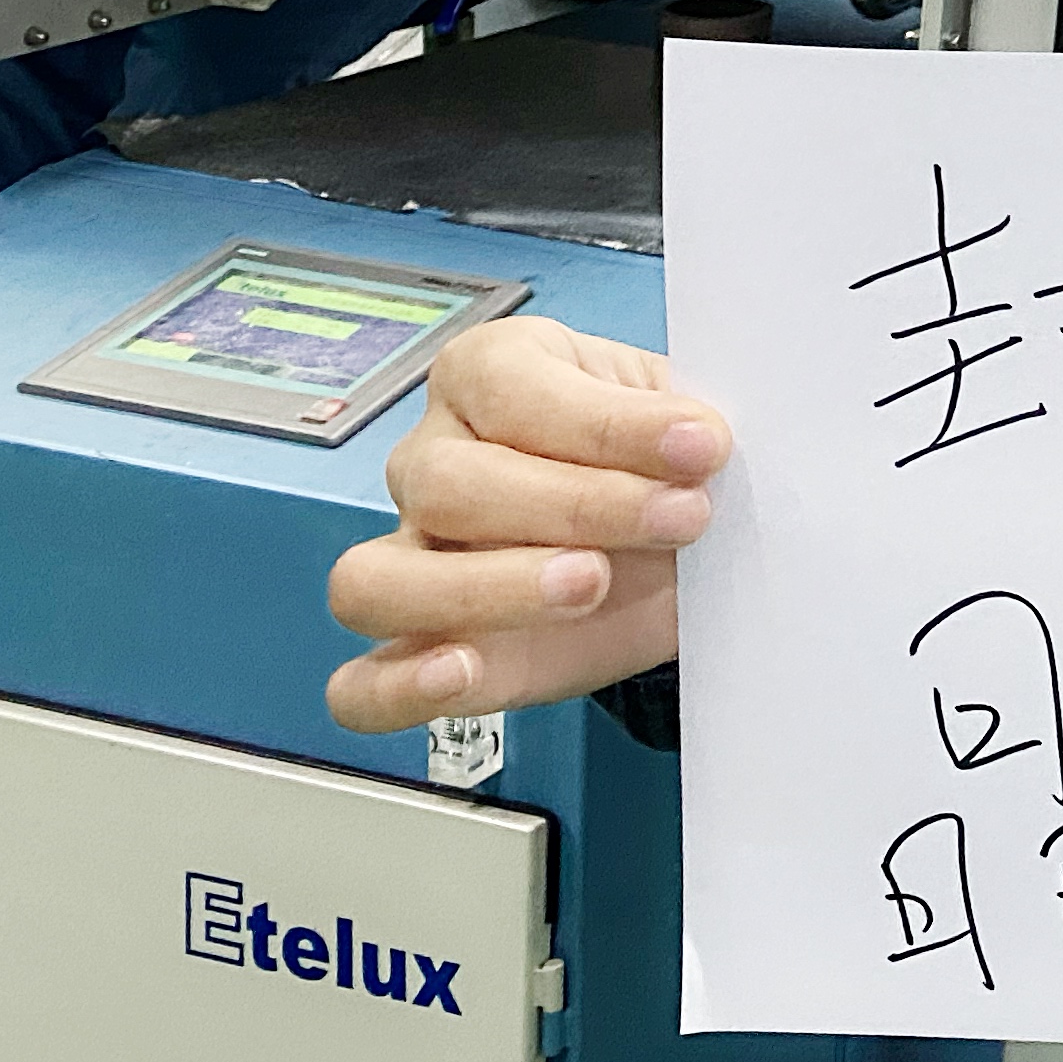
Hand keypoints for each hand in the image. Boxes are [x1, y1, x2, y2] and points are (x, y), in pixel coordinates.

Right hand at [323, 317, 727, 733]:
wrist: (686, 550)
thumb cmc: (670, 465)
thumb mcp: (684, 423)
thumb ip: (681, 423)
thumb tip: (697, 438)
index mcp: (492, 373)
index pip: (510, 388)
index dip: (608, 422)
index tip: (701, 444)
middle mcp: (433, 460)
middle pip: (447, 484)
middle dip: (576, 505)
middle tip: (680, 518)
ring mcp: (411, 560)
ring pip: (377, 580)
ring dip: (486, 590)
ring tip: (591, 586)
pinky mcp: (421, 654)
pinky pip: (360, 686)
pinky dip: (399, 688)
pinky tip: (463, 672)